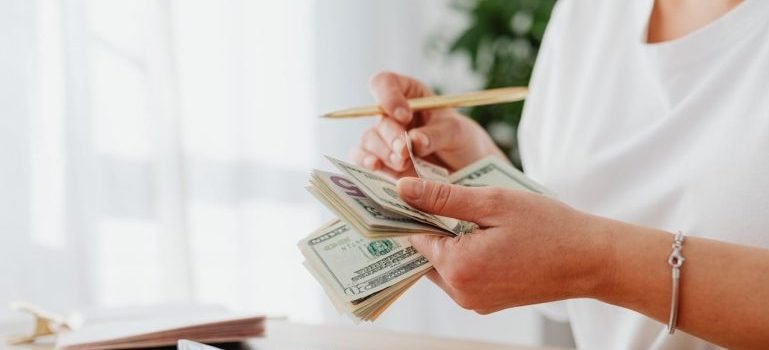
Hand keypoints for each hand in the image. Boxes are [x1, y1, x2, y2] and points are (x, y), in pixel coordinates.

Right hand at [352, 72, 506, 176]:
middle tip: (405, 150)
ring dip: (383, 151)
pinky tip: (375, 166)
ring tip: (403, 163)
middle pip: (378, 117)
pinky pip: (363, 158)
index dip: (388, 96)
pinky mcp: (382, 162)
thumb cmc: (463, 141)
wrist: (468, 171)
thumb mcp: (457, 132)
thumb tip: (413, 141)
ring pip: (369, 139)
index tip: (404, 115)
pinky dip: (365, 161)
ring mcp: (385, 139)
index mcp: (410, 95)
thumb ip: (436, 134)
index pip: (385, 83)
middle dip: (391, 135)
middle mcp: (392, 115)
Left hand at [396, 177, 612, 313]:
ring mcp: (474, 302)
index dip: (410, 211)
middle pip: (424, 254)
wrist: (591, 260)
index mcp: (458, 267)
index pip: (413, 236)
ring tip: (464, 213)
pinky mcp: (487, 303)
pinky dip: (462, 255)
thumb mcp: (493, 202)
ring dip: (446, 241)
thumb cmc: (548, 227)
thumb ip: (443, 197)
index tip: (409, 190)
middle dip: (427, 226)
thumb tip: (402, 188)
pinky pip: (461, 276)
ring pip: (441, 266)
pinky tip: (479, 233)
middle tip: (436, 196)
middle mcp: (461, 292)